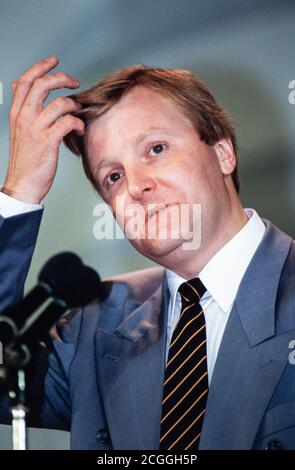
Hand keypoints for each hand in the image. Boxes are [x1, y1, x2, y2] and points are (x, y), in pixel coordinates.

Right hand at [2, 56, 83, 202]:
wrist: (22, 184)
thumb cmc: (25, 160)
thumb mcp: (20, 132)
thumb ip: (26, 114)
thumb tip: (37, 99)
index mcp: (16, 113)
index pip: (25, 81)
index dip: (40, 66)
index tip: (53, 60)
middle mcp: (24, 117)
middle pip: (43, 84)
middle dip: (62, 78)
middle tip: (74, 82)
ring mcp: (36, 129)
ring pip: (59, 103)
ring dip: (74, 105)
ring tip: (78, 112)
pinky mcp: (48, 141)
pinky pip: (68, 122)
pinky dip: (78, 123)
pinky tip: (79, 129)